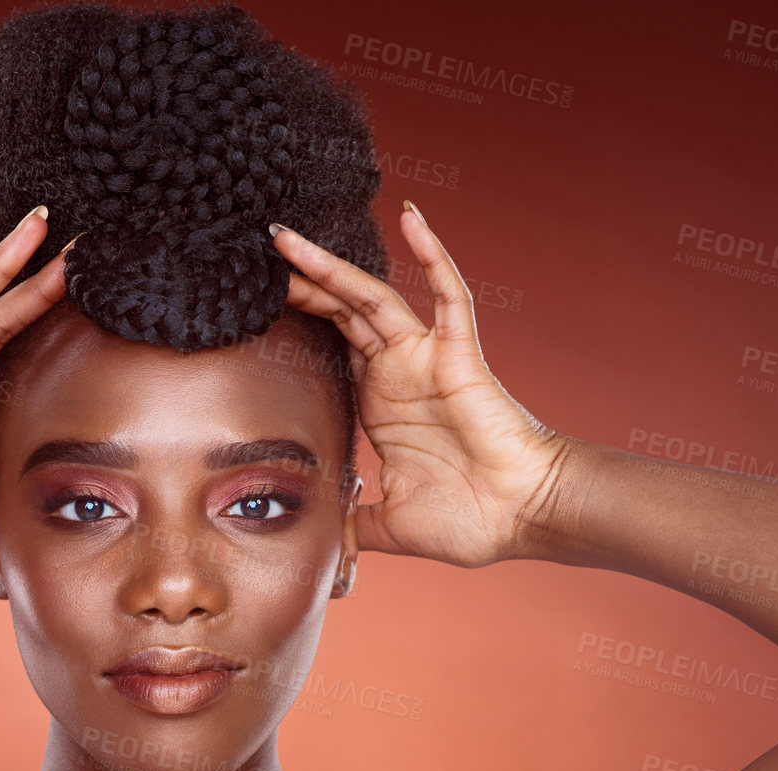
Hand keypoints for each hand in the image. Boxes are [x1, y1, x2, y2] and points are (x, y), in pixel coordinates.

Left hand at [270, 203, 573, 568]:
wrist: (523, 517)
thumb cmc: (470, 519)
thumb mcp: (390, 526)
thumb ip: (355, 525)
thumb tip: (324, 546)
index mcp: (380, 406)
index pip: (329, 349)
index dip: (296, 323)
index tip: (254, 304)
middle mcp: (399, 374)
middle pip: (340, 313)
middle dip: (300, 283)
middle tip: (260, 252)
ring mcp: (427, 360)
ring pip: (372, 297)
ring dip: (329, 267)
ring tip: (286, 237)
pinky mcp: (459, 355)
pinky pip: (449, 295)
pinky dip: (433, 254)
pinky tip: (411, 217)